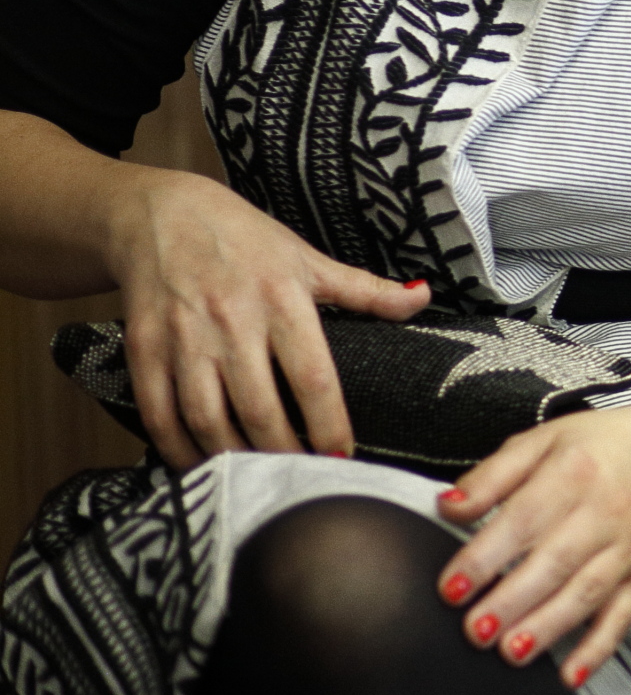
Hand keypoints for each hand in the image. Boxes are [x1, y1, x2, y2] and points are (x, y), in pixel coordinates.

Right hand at [107, 169, 431, 468]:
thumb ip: (365, 289)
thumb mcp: (309, 258)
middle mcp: (231, 322)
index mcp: (282, 299)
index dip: (329, 424)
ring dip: (234, 458)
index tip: (342, 455)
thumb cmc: (245, 240)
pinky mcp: (143, 351)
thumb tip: (422, 297)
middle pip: (260, 409)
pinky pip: (158, 414)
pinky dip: (178, 448)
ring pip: (207, 418)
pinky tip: (201, 464)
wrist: (159, 216)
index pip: (313, 377)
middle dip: (284, 453)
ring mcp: (183, 339)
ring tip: (258, 478)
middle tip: (302, 478)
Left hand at [432, 400, 630, 687]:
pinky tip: (570, 674)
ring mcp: (628, 549)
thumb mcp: (546, 440)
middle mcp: (606, 513)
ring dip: (548, 627)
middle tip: (474, 630)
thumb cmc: (608, 448)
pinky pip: (621, 618)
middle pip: (555, 563)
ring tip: (511, 652)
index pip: (524, 519)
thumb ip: (492, 474)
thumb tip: (447, 507)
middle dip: (512, 602)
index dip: (485, 556)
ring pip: (586, 595)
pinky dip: (597, 649)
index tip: (453, 587)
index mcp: (575, 473)